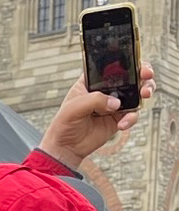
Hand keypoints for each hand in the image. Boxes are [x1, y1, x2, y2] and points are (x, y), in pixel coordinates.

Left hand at [38, 63, 155, 168]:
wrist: (66, 147)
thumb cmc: (64, 124)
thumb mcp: (73, 108)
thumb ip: (94, 101)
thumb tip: (116, 103)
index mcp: (91, 82)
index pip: (110, 67)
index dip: (125, 62)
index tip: (135, 64)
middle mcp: (105, 91)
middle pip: (129, 77)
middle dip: (142, 74)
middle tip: (146, 76)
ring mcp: (114, 104)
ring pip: (136, 93)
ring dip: (145, 91)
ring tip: (144, 95)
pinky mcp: (119, 118)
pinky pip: (133, 114)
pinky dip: (131, 118)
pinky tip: (121, 125)